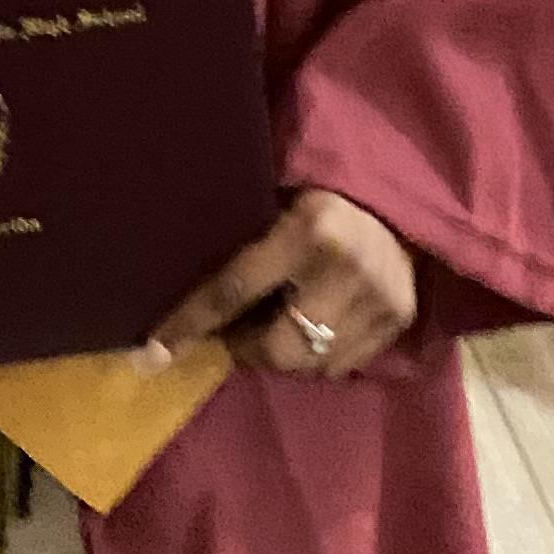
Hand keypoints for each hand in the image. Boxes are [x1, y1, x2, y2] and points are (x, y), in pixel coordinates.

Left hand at [142, 188, 416, 380]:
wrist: (403, 188)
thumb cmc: (326, 186)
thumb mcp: (281, 194)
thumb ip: (247, 234)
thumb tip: (182, 276)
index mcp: (307, 229)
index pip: (234, 290)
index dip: (190, 323)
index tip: (151, 352)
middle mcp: (344, 271)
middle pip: (277, 348)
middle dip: (245, 348)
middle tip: (234, 332)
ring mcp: (378, 302)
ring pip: (309, 365)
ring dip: (283, 355)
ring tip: (275, 327)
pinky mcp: (398, 321)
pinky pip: (340, 367)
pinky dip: (317, 357)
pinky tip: (312, 328)